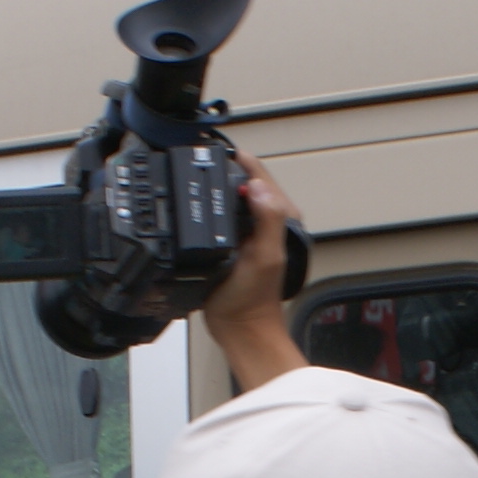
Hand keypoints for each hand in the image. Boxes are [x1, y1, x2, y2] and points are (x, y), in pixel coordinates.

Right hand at [199, 148, 307, 391]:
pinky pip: (222, 216)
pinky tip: (199, 201)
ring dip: (220, 184)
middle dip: (228, 167)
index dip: (242, 161)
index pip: (261, 178)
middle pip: (246, 183)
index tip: (221, 149)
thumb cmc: (254, 299)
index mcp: (278, 221)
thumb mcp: (264, 257)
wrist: (240, 328)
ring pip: (234, 199)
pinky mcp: (233, 245)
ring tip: (199, 168)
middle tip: (203, 153)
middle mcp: (265, 223)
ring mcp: (248, 234)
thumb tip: (259, 186)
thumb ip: (268, 220)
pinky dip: (212, 205)